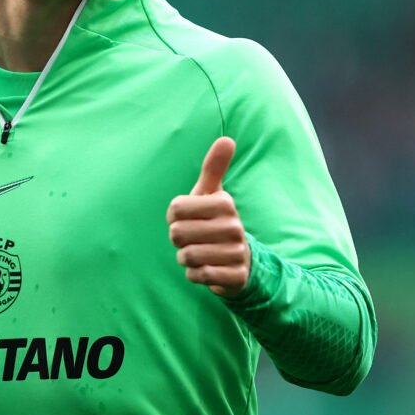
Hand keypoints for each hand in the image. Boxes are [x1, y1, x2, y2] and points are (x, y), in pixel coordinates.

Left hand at [166, 137, 249, 297]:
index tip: (187, 218)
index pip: (174, 209)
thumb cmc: (216, 221)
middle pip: (177, 234)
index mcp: (224, 203)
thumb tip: (227, 138)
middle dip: (179, 239)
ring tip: (198, 252)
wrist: (240, 260)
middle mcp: (234, 226)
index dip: (173, 216)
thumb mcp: (213, 194)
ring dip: (186, 258)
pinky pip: (198, 275)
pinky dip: (195, 274)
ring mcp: (236, 252)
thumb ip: (214, 167)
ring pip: (186, 256)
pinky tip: (206, 268)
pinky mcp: (234, 276)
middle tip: (193, 237)